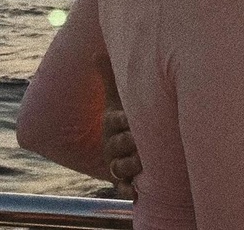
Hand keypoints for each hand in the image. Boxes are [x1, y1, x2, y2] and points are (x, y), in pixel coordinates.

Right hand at [95, 54, 140, 199]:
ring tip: (148, 160)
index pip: (115, 120)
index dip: (123, 119)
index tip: (131, 117)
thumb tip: (96, 52)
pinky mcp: (125, 181)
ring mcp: (118, 164)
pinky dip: (128, 191)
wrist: (133, 142)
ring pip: (122, 167)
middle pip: (118, 145)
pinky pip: (123, 189)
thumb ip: (110, 75)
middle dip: (132, 142)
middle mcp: (113, 146)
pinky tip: (136, 191)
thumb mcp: (120, 96)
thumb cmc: (128, 113)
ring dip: (135, 165)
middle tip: (144, 139)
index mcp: (112, 124)